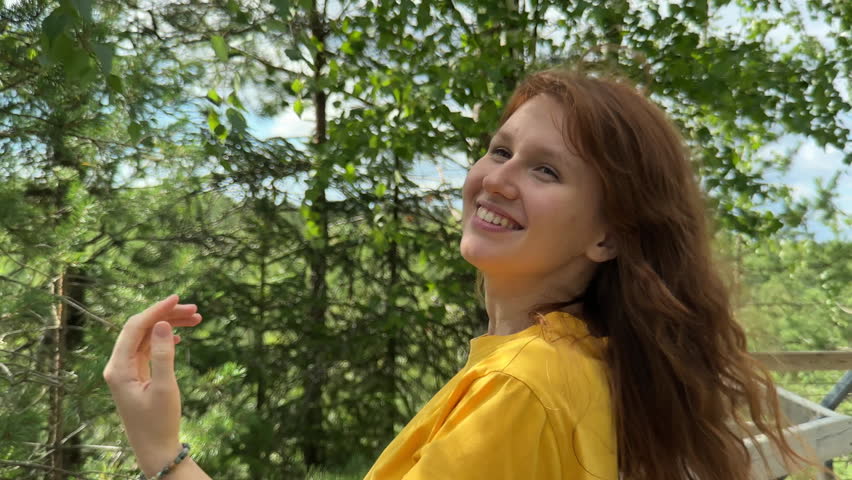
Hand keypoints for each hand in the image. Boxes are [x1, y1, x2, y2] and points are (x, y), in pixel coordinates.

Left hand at [103, 295, 201, 475]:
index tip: (178, 298)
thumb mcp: (165, 387)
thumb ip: (164, 354)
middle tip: (195, 311)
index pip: (136, 327)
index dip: (157, 310)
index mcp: (118, 367)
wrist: (155, 449)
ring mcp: (126, 370)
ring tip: (196, 320)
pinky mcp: (136, 375)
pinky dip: (165, 339)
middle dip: (166, 316)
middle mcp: (118, 365)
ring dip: (169, 326)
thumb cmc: (159, 421)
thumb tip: (163, 324)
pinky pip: (148, 348)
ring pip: (147, 337)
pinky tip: (180, 338)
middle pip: (141, 329)